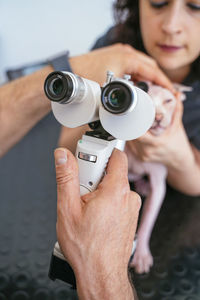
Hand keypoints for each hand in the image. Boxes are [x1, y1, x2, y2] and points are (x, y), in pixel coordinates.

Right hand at [54, 147, 140, 298]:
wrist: (101, 274)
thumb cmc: (87, 247)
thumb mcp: (68, 209)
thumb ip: (66, 177)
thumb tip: (63, 156)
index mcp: (116, 190)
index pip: (116, 155)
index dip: (99, 154)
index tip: (85, 162)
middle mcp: (128, 196)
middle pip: (111, 171)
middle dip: (93, 177)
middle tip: (81, 193)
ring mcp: (131, 207)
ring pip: (112, 187)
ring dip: (98, 191)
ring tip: (87, 210)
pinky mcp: (130, 215)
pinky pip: (117, 199)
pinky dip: (106, 202)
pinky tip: (96, 217)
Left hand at [69, 44, 173, 91]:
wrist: (69, 71)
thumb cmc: (85, 77)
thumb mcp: (109, 89)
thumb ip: (124, 96)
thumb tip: (133, 108)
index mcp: (128, 58)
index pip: (153, 71)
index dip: (163, 83)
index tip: (170, 91)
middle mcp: (125, 52)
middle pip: (149, 66)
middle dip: (157, 79)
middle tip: (162, 92)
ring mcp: (118, 52)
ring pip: (140, 65)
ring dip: (146, 76)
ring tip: (150, 90)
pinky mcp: (112, 56)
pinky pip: (131, 64)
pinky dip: (136, 74)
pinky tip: (135, 84)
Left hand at [127, 94, 189, 168]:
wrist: (178, 159)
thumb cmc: (177, 142)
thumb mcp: (177, 126)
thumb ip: (177, 110)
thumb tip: (177, 95)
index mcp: (155, 143)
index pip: (138, 134)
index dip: (132, 126)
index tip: (131, 119)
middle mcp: (147, 150)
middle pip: (132, 136)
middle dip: (132, 126)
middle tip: (134, 119)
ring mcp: (143, 155)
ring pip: (131, 141)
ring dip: (132, 133)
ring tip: (137, 126)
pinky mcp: (140, 157)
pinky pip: (132, 146)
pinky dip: (134, 139)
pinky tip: (140, 135)